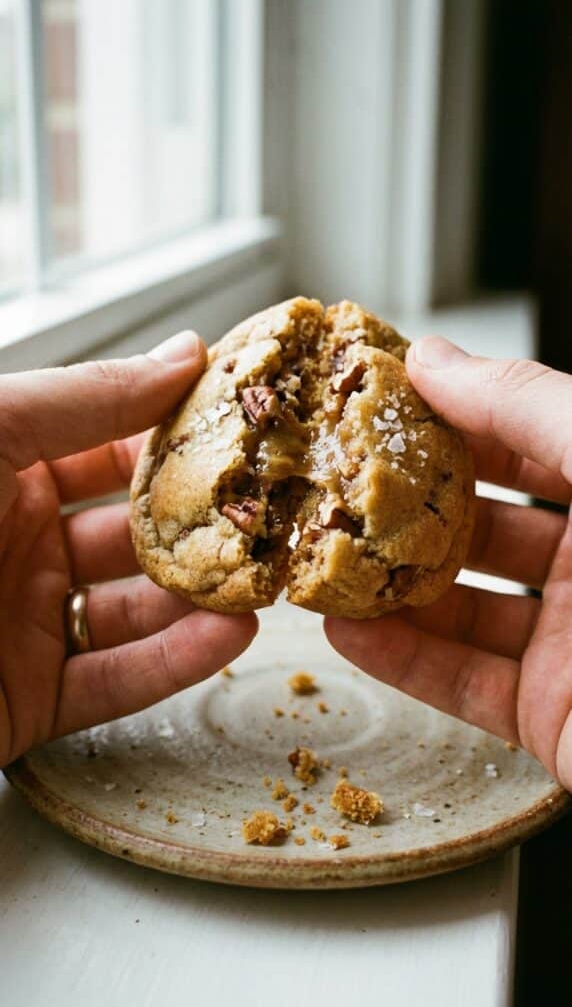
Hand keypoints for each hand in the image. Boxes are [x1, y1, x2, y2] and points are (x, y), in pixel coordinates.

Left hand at [0, 332, 256, 768]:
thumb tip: (184, 353)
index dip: (179, 428)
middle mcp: (15, 541)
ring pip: (136, 607)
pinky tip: (228, 638)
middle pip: (134, 528)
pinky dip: (174, 663)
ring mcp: (22, 622)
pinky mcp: (26, 700)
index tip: (251, 418)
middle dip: (207, 521)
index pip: (109, 439)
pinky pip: (113, 681)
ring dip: (203, 597)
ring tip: (267, 582)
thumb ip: (83, 397)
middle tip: (276, 512)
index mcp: (0, 467)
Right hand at [326, 337, 571, 788]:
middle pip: (483, 520)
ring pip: (463, 605)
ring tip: (319, 557)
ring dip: (389, 585)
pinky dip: (403, 661)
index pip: (528, 433)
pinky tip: (347, 633)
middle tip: (331, 480)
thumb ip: (532, 405)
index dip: (455, 408)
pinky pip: (464, 684)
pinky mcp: (554, 719)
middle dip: (405, 502)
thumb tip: (438, 359)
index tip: (377, 393)